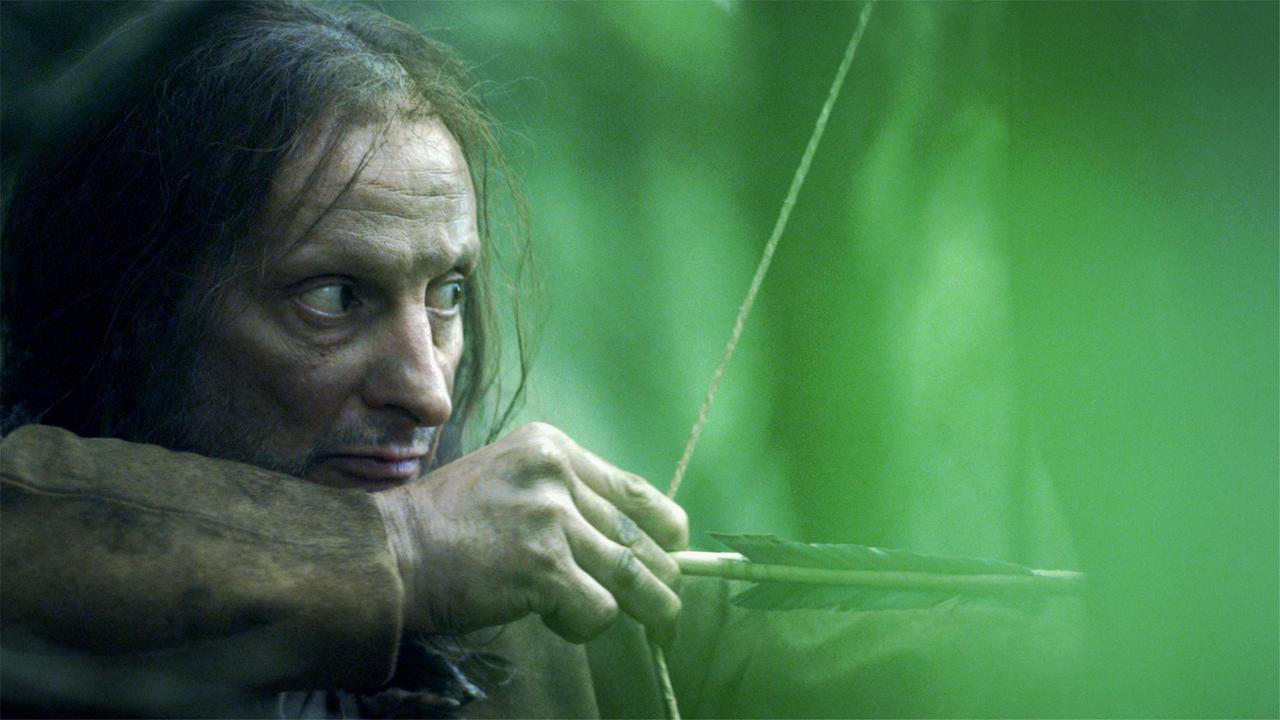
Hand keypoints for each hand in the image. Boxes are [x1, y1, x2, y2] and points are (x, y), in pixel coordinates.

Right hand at [372, 422, 687, 644]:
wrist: (390, 553)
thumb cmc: (445, 524)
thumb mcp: (509, 480)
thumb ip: (563, 497)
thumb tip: (627, 541)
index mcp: (552, 449)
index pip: (634, 489)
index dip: (667, 527)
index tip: (677, 549)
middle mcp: (557, 475)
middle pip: (639, 534)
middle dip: (663, 575)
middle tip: (668, 604)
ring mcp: (551, 520)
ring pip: (633, 573)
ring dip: (653, 607)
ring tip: (663, 627)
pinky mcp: (543, 568)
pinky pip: (598, 608)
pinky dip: (590, 625)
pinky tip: (564, 624)